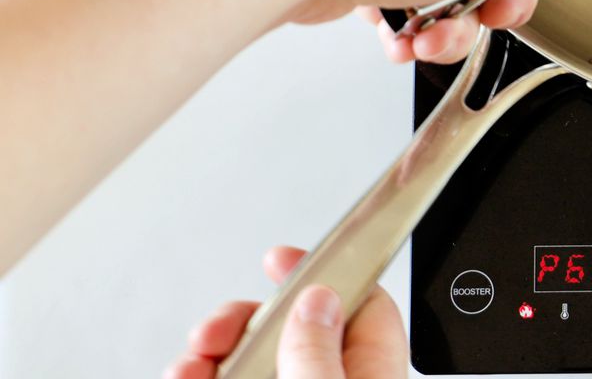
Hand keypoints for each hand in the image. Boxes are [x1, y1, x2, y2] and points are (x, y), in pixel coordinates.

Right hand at [164, 246, 404, 378]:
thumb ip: (318, 354)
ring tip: (187, 367)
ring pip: (254, 363)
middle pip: (294, 331)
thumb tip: (315, 300)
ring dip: (212, 354)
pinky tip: (184, 376)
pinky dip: (202, 376)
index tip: (276, 259)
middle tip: (210, 333)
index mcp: (372, 372)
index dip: (319, 273)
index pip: (361, 302)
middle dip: (243, 322)